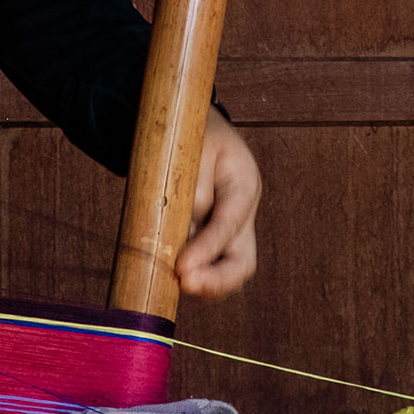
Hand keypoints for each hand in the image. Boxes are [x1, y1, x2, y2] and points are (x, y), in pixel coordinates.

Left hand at [176, 104, 259, 299]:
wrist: (197, 129)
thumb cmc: (194, 133)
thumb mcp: (193, 147)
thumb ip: (192, 187)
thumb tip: (185, 230)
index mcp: (244, 184)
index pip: (230, 224)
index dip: (208, 249)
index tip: (183, 268)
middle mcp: (243, 215)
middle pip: (243, 261)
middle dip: (218, 281)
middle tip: (185, 284)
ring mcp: (230, 231)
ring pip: (227, 270)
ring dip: (205, 284)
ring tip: (175, 284)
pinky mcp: (210, 240)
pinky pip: (207, 267)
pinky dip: (194, 276)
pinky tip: (169, 278)